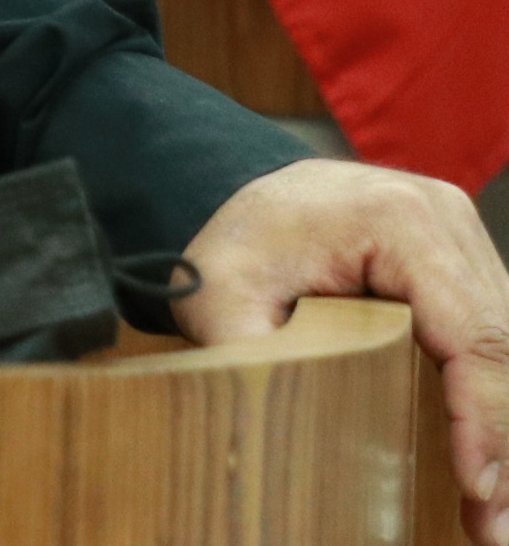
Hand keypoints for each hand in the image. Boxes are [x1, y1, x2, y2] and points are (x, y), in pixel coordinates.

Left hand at [176, 157, 508, 542]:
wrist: (246, 188)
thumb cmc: (240, 240)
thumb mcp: (219, 290)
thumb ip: (247, 350)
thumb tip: (267, 428)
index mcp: (400, 220)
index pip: (472, 333)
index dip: (485, 417)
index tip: (478, 487)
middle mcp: (450, 224)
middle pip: (507, 349)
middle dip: (504, 443)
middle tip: (494, 528)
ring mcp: (468, 247)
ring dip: (505, 434)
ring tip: (493, 518)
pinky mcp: (470, 274)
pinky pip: (497, 348)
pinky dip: (495, 409)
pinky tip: (487, 472)